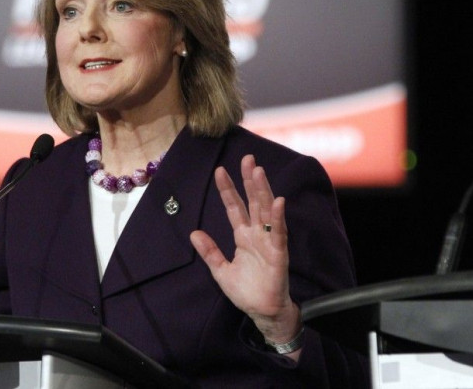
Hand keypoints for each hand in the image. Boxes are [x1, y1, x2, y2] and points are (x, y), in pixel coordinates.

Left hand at [190, 155, 301, 350]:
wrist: (262, 312)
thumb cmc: (246, 291)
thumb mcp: (220, 270)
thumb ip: (209, 251)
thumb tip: (193, 233)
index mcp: (244, 236)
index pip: (235, 207)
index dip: (228, 190)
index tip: (220, 171)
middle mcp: (257, 234)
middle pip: (253, 202)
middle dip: (249, 180)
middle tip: (247, 159)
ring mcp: (269, 242)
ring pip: (266, 211)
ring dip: (263, 191)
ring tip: (258, 172)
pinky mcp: (278, 254)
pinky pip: (279, 233)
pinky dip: (278, 217)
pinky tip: (277, 201)